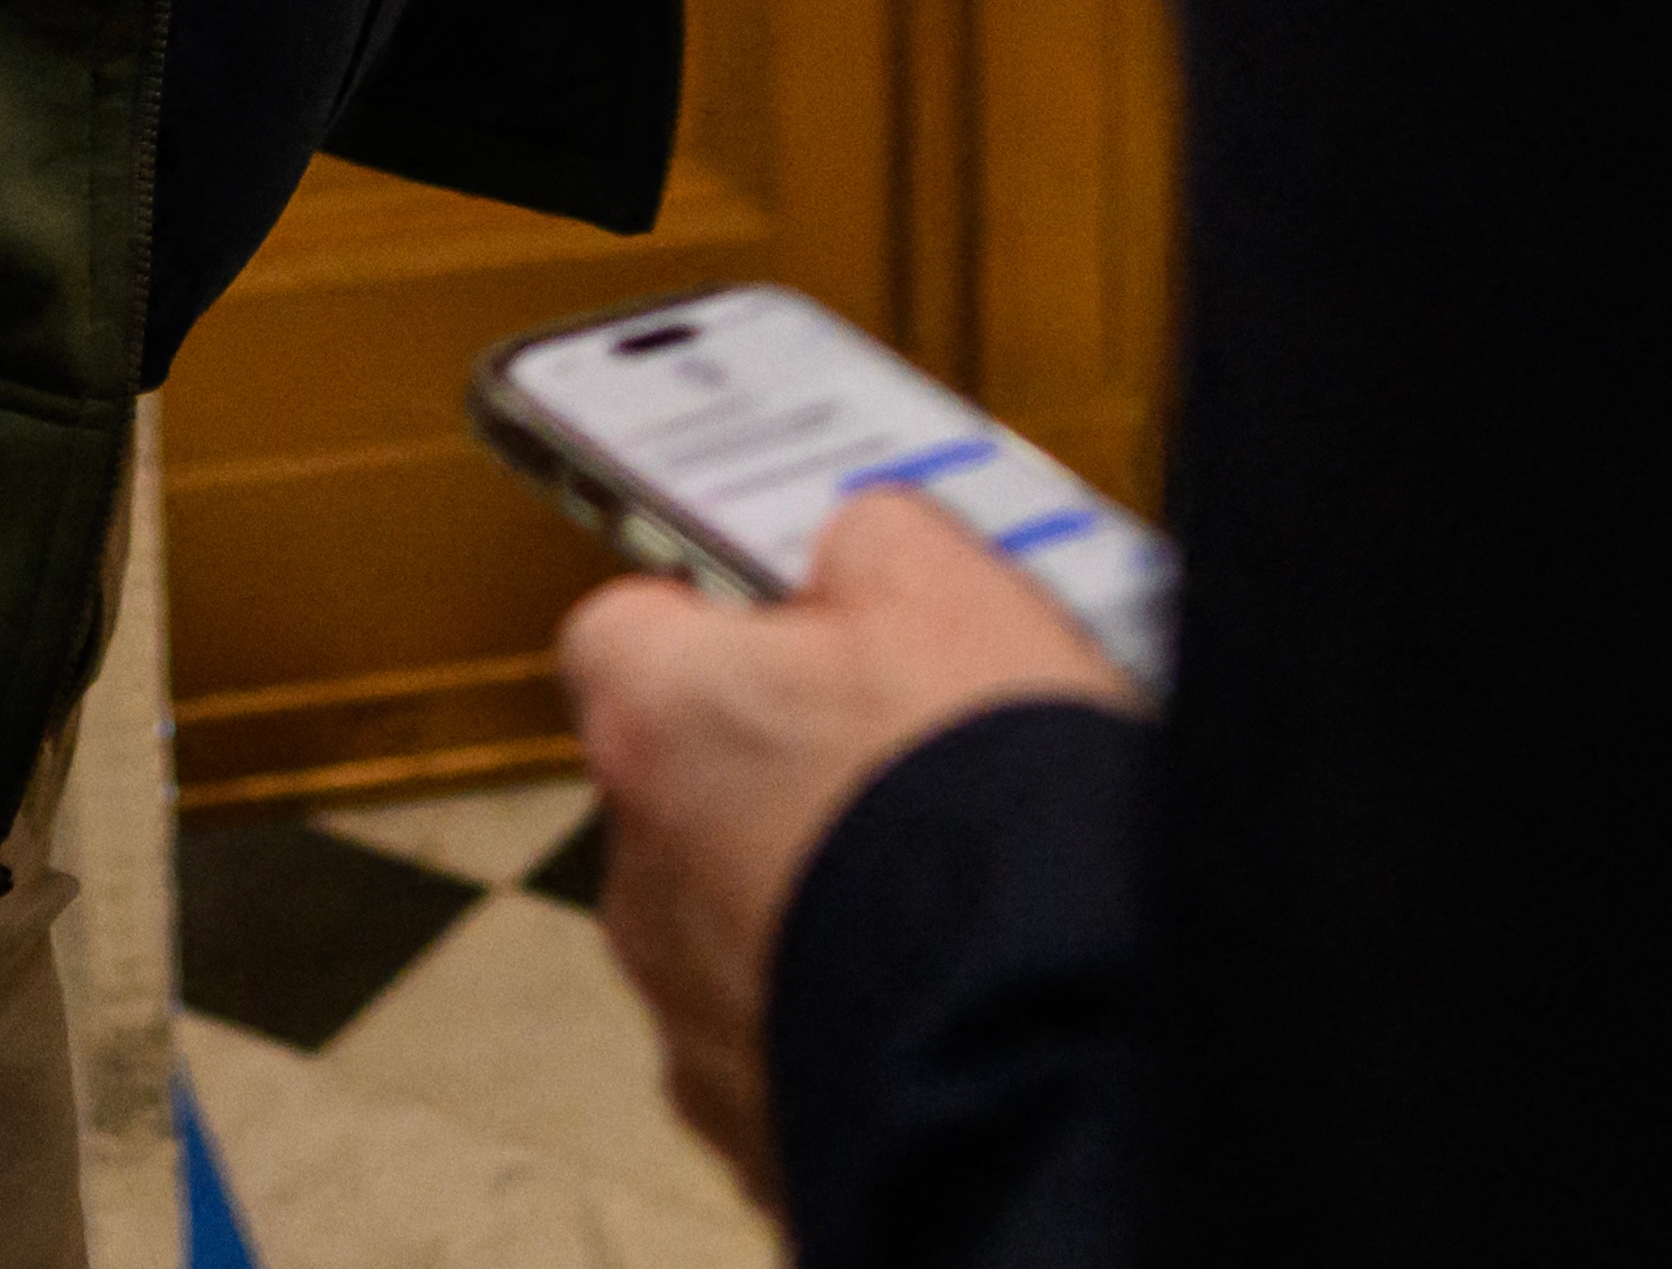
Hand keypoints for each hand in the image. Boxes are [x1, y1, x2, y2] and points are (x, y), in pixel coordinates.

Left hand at [560, 486, 1141, 1199]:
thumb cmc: (984, 815)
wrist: (1045, 1051)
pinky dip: (847, 1026)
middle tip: (904, 767)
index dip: (723, 624)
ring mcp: (688, 1019)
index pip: (626, 632)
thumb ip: (867, 542)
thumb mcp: (949, 591)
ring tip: (948, 897)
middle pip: (685, 789)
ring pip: (736, 929)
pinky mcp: (751, 1129)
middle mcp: (640, 877)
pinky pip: (787, 1047)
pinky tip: (946, 998)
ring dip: (814, 910)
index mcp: (656, 723)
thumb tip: (854, 547)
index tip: (804, 630)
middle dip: (779, 776)